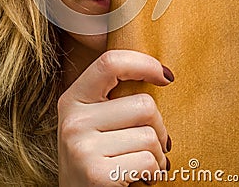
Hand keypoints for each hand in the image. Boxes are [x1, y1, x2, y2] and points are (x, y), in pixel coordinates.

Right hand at [58, 50, 172, 185]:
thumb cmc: (97, 159)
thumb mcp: (93, 122)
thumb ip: (113, 98)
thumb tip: (163, 74)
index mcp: (73, 99)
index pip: (110, 62)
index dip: (144, 64)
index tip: (166, 76)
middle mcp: (73, 120)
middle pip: (144, 105)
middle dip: (159, 128)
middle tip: (151, 145)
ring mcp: (82, 148)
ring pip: (151, 137)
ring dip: (158, 156)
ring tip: (141, 164)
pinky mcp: (97, 175)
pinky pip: (149, 162)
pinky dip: (154, 174)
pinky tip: (139, 179)